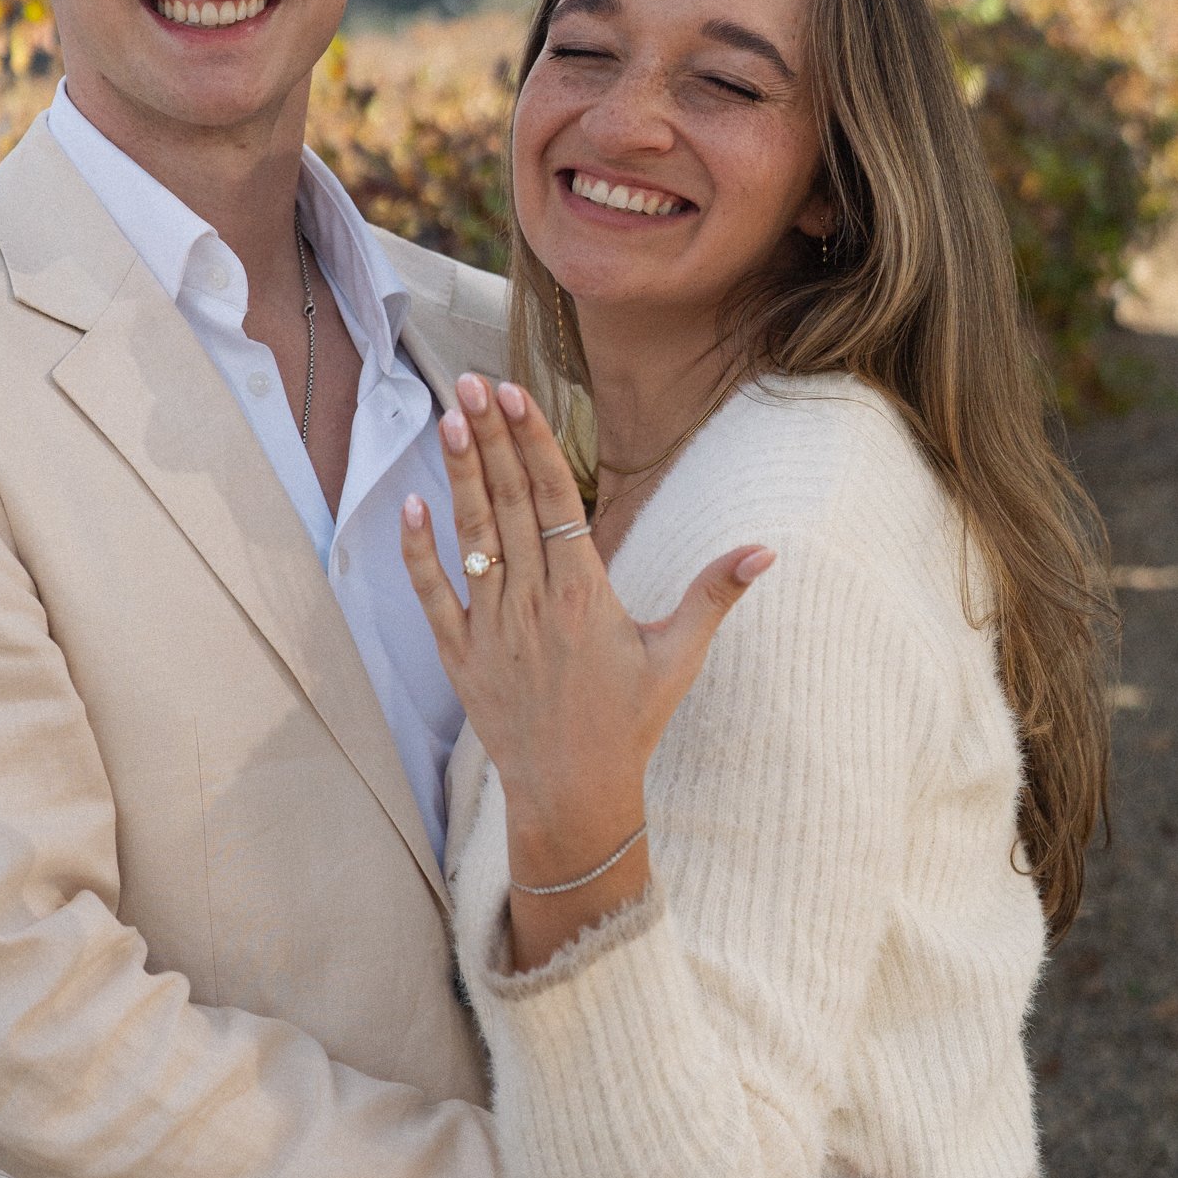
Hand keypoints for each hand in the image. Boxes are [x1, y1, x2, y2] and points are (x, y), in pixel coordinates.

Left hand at [401, 375, 770, 962]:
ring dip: (459, 476)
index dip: (533, 442)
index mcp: (586, 594)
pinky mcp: (460, 655)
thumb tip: (765, 550)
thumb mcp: (677, 658)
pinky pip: (432, 593)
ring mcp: (492, 627)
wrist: (572, 795)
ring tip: (449, 419)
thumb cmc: (629, 725)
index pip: (555, 498)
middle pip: (510, 503)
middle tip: (472, 383)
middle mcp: (534, 602)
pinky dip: (420, 550)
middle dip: (490, 439)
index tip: (514, 395)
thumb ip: (714, 595)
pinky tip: (412, 503)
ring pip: (472, 537)